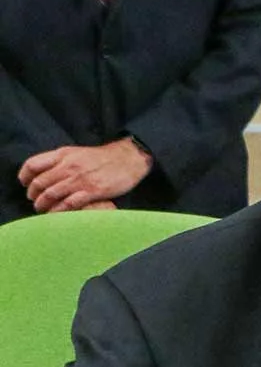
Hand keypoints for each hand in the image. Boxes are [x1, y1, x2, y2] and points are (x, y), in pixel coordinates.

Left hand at [19, 138, 150, 211]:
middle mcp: (69, 166)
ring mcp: (80, 180)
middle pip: (40, 183)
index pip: (33, 165)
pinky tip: (58, 214)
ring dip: (44, 205)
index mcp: (63, 154)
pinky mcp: (93, 191)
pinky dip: (60, 211)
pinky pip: (69, 204)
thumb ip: (59, 160)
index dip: (25, 177)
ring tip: (43, 210)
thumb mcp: (77, 152)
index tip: (25, 184)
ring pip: (52, 195)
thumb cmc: (102, 158)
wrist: (129, 158)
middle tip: (35, 201)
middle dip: (34, 195)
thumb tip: (42, 172)